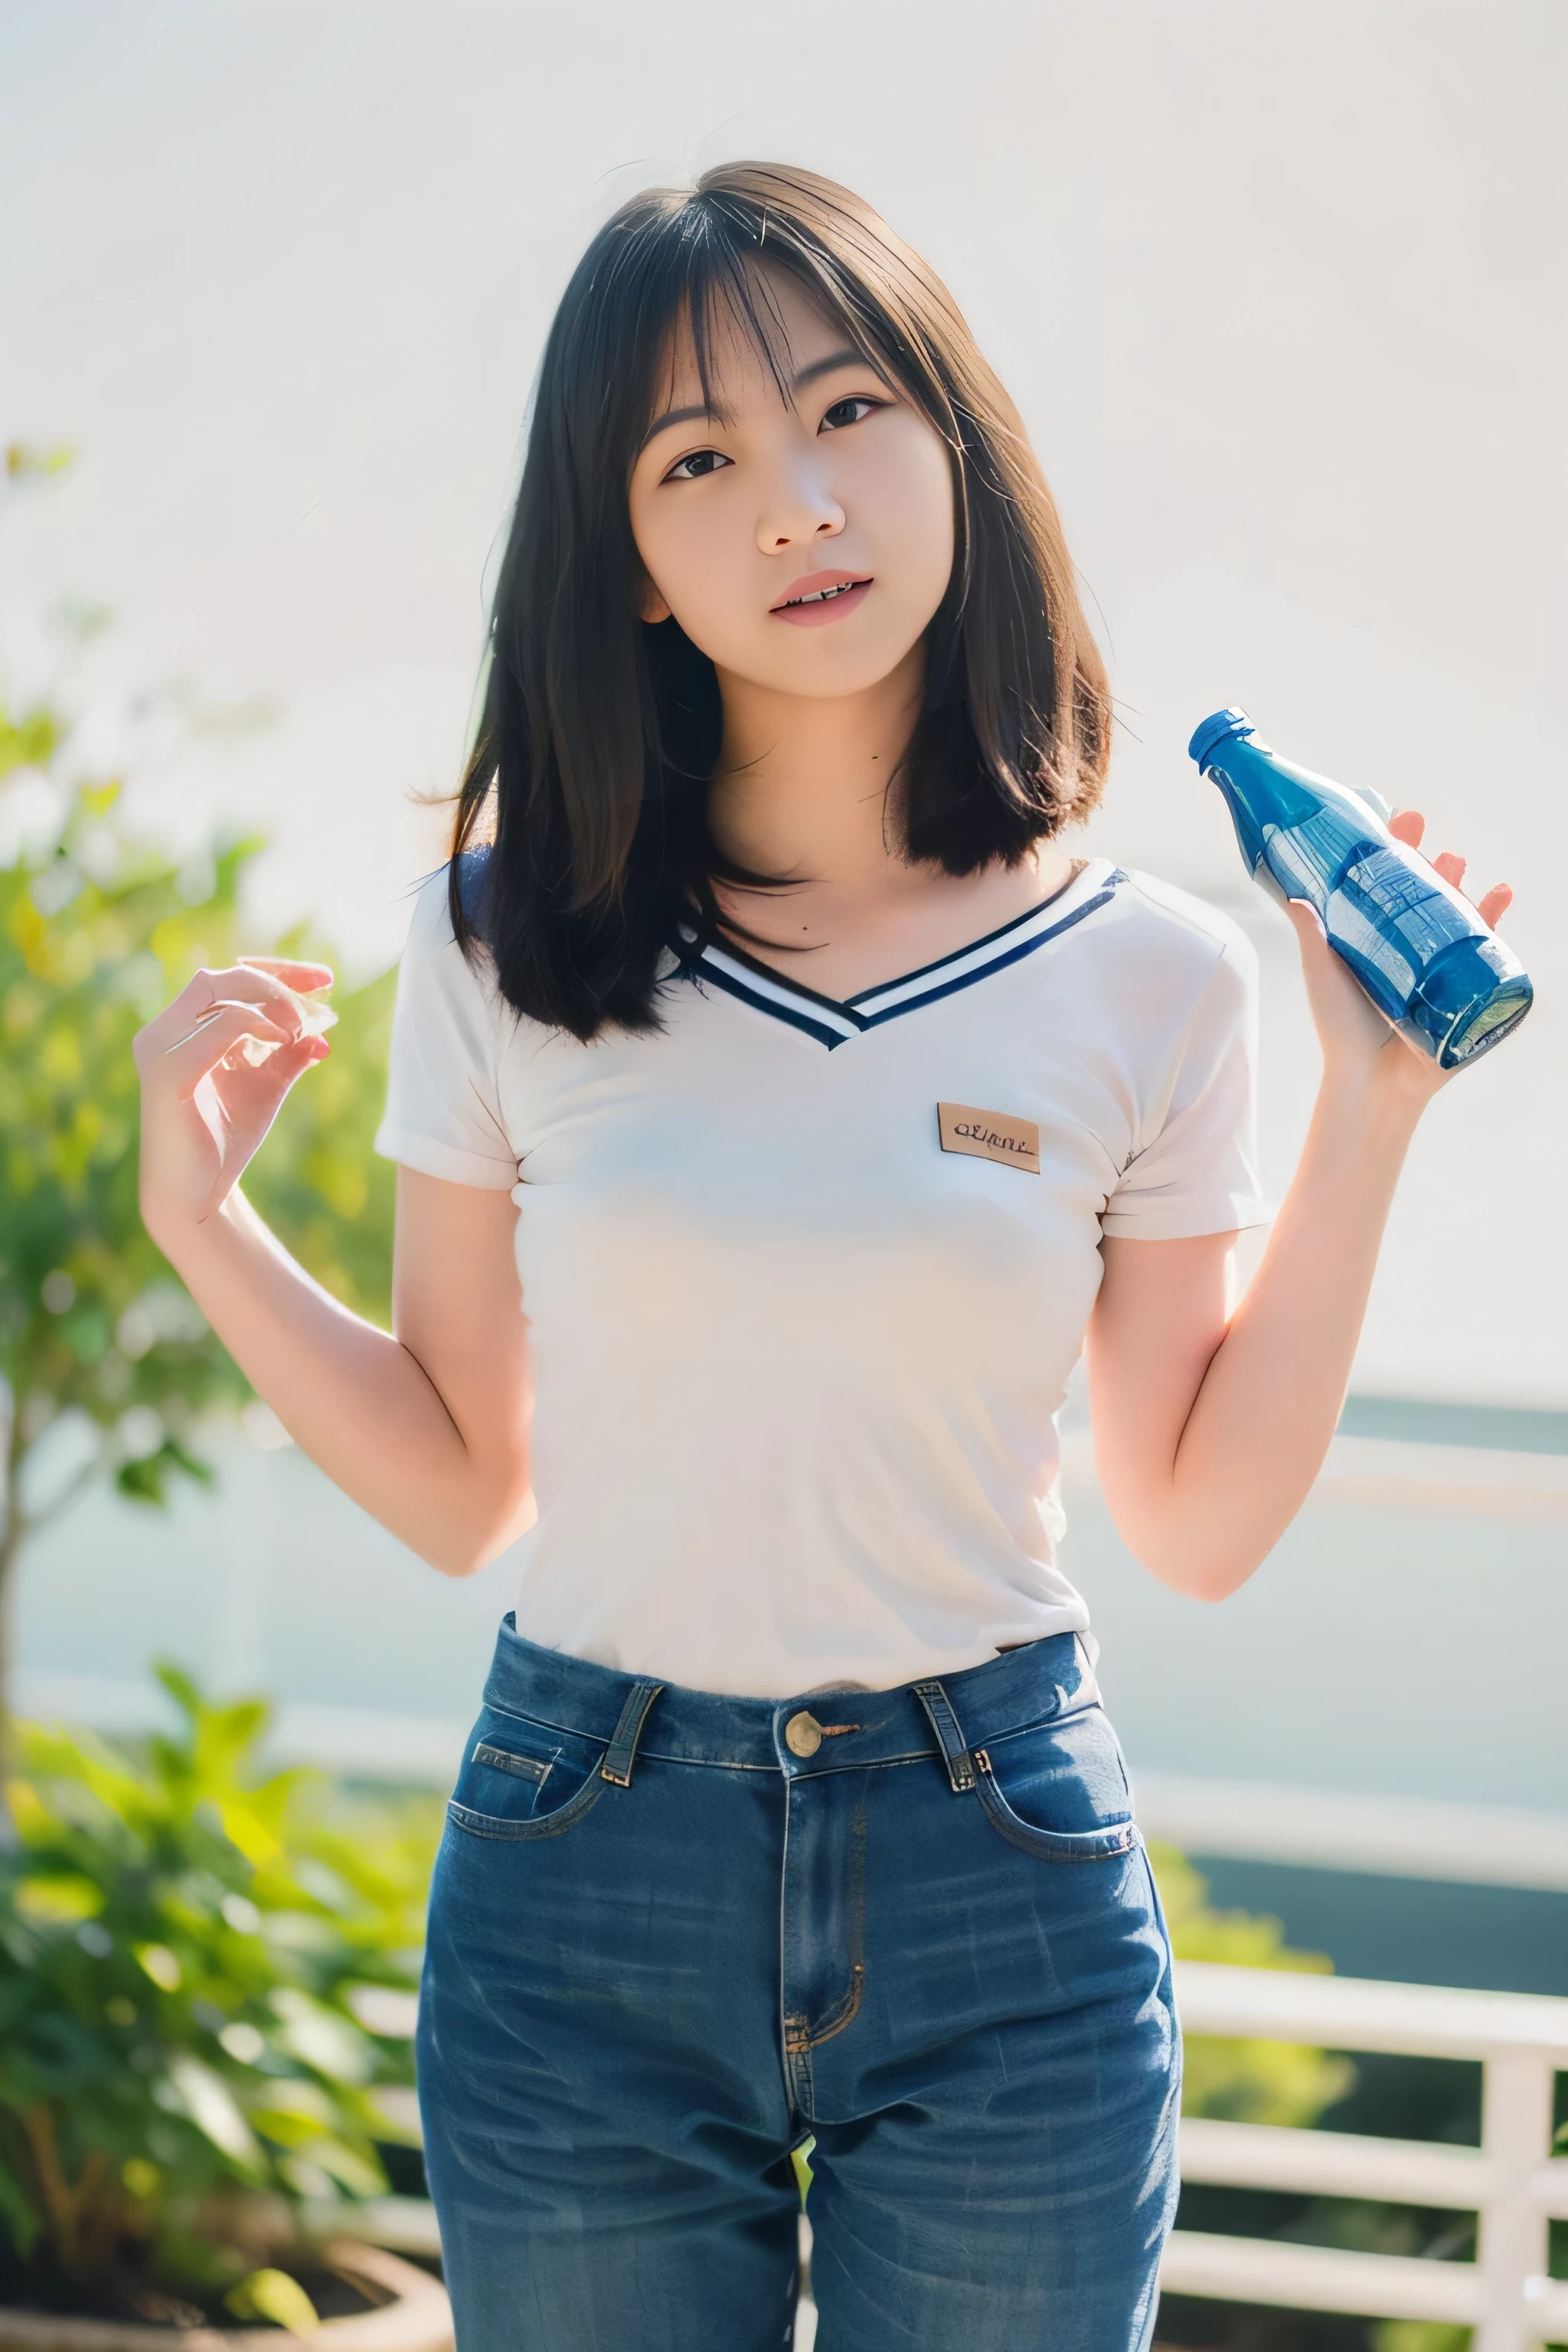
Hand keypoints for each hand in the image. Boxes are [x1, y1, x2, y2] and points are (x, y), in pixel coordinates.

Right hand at [133, 957, 334, 1237]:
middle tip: (325, 993)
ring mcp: (160, 1049)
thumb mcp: (267, 1085)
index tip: (325, 978)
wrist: (199, 1196)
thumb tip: (322, 1029)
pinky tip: (285, 1041)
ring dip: (273, 1001)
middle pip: (222, 977)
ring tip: (306, 1026)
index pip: (226, 980)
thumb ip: (289, 1053)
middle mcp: (162, 1032)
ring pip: (218, 991)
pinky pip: (220, 1027)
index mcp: (179, 1030)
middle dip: (279, 980)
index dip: (277, 972)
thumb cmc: (226, 1140)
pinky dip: (257, 1024)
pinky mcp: (169, 1073)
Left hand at [1284, 809, 1512, 1107]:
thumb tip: (1295, 895)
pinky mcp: (1462, 984)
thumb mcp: (1322, 973)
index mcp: (1374, 936)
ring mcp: (1438, 963)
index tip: (1391, 818)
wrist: (1372, 1081)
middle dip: (1426, 858)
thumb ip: (1311, 935)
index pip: (1384, 883)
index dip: (1390, 850)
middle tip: (1421, 831)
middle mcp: (1408, 945)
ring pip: (1453, 911)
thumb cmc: (1341, 1030)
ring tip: (1454, 861)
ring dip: (1457, 881)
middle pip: (1423, 891)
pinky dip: (1494, 918)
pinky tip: (1500, 895)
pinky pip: (1484, 946)